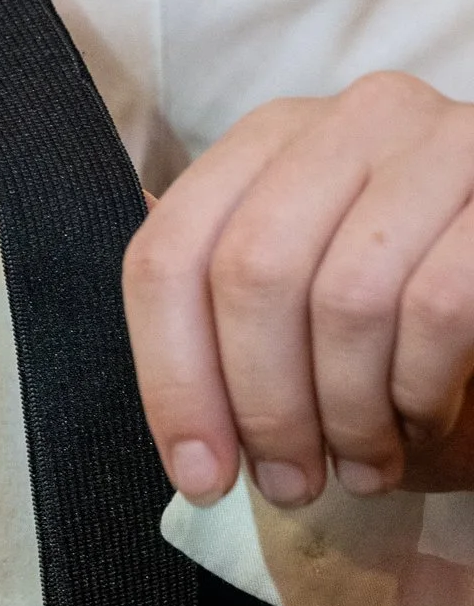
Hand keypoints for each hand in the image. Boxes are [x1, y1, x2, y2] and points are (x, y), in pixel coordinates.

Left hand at [125, 74, 473, 508]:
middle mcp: (351, 121)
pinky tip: (422, 423)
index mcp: (273, 141)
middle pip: (250, 273)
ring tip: (364, 467)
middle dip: (264, 407)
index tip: (199, 476)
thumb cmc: (416, 319)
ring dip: (349, 415)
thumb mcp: (309, 307)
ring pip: (346, 299)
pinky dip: (419, 391)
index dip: (171, 378)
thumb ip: (224, 312)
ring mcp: (441, 143)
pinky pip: (438, 308)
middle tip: (291, 484)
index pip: (169, 253)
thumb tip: (166, 392)